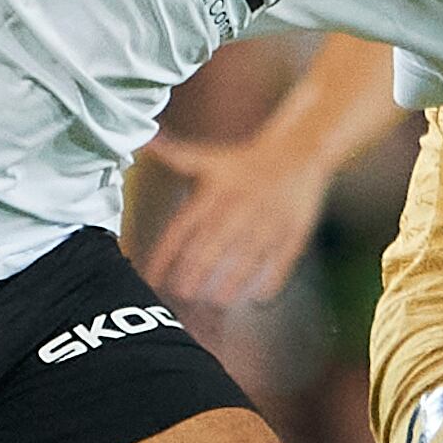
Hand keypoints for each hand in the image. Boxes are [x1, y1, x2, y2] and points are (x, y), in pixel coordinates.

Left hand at [138, 130, 340, 307]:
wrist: (296, 151)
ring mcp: (268, 220)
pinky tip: (259, 298)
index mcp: (213, 193)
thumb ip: (174, 155)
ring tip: (218, 302)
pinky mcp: (294, 229)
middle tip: (180, 295)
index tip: (151, 279)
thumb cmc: (242, 162)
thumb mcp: (207, 158)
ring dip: (232, 281)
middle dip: (195, 272)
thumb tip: (145, 140)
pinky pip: (282, 258)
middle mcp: (238, 207)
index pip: (182, 228)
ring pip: (247, 256)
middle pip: (212, 245)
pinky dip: (272, 278)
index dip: (165, 255)